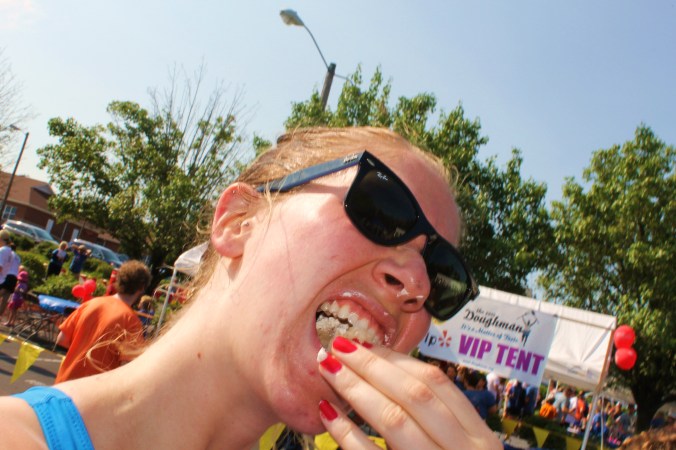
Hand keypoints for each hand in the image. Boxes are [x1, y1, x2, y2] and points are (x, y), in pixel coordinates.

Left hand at [317, 337, 501, 448]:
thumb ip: (438, 424)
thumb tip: (388, 377)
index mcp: (479, 440)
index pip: (437, 384)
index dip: (398, 360)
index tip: (366, 344)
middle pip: (415, 394)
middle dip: (372, 366)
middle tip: (336, 346)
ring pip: (395, 421)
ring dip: (357, 390)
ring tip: (327, 370)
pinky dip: (348, 436)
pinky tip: (328, 418)